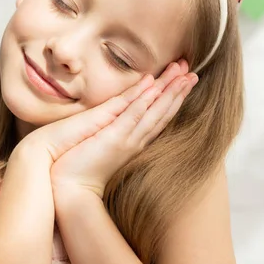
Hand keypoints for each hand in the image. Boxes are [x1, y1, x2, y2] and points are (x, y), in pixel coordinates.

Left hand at [49, 60, 197, 197]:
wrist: (70, 190)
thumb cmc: (81, 168)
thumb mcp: (101, 145)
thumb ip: (112, 134)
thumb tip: (116, 125)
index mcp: (132, 142)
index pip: (157, 118)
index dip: (171, 100)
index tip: (183, 82)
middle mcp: (135, 141)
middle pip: (163, 113)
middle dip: (178, 92)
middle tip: (193, 73)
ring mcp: (127, 140)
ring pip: (155, 112)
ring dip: (171, 92)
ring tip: (186, 75)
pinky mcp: (115, 138)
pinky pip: (134, 115)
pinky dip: (146, 101)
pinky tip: (156, 87)